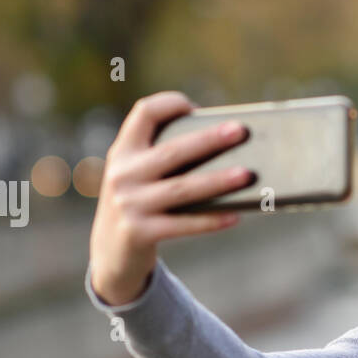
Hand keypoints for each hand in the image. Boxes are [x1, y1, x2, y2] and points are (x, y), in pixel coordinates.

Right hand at [88, 90, 257, 304]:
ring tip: (247, 174)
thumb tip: (225, 146)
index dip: (171, 104)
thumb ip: (164, 158)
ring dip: (218, 180)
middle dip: (209, 139)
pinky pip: (183, 224)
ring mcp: (128, 204)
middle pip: (172, 151)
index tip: (197, 108)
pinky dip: (211, 220)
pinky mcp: (139, 233)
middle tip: (241, 131)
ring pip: (182, 188)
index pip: (144, 112)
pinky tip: (235, 216)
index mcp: (123, 151)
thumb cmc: (139, 205)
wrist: (110, 254)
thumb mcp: (138, 176)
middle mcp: (122, 173)